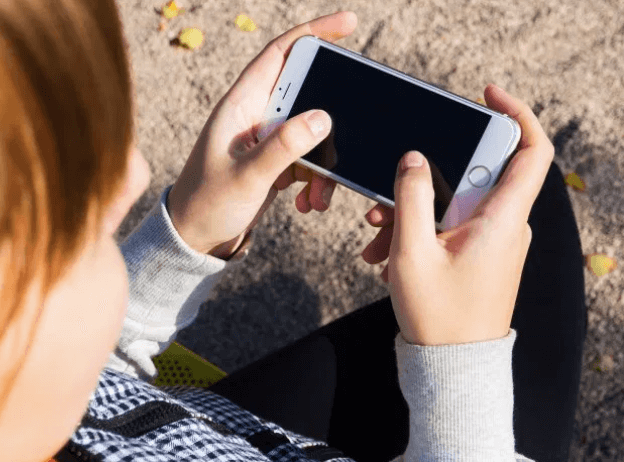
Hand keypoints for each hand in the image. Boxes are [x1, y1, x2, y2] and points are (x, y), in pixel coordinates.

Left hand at [167, 12, 357, 258]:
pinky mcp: (274, 161)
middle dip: (330, 117)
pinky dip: (316, 179)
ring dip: (324, 162)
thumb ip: (284, 146)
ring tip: (318, 195)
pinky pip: (307, 158)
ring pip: (312, 132)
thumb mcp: (248, 176)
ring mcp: (265, 138)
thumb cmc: (207, 204)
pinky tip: (308, 202)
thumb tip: (324, 117)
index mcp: (240, 105)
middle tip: (351, 132)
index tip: (349, 23)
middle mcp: (253, 115)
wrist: (194, 239)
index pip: (280, 54)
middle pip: (305, 94)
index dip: (313, 33)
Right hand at [361, 84, 553, 344]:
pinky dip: (419, 230)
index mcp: (503, 219)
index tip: (487, 95)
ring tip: (377, 235)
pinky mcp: (479, 254)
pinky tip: (387, 253)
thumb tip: (415, 158)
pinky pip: (450, 225)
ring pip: (454, 202)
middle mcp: (506, 225)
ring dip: (413, 210)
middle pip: (474, 174)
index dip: (517, 114)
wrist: (451, 366)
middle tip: (390, 191)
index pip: (531, 152)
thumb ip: (411, 198)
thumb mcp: (412, 252)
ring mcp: (494, 241)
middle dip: (427, 177)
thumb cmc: (438, 315)